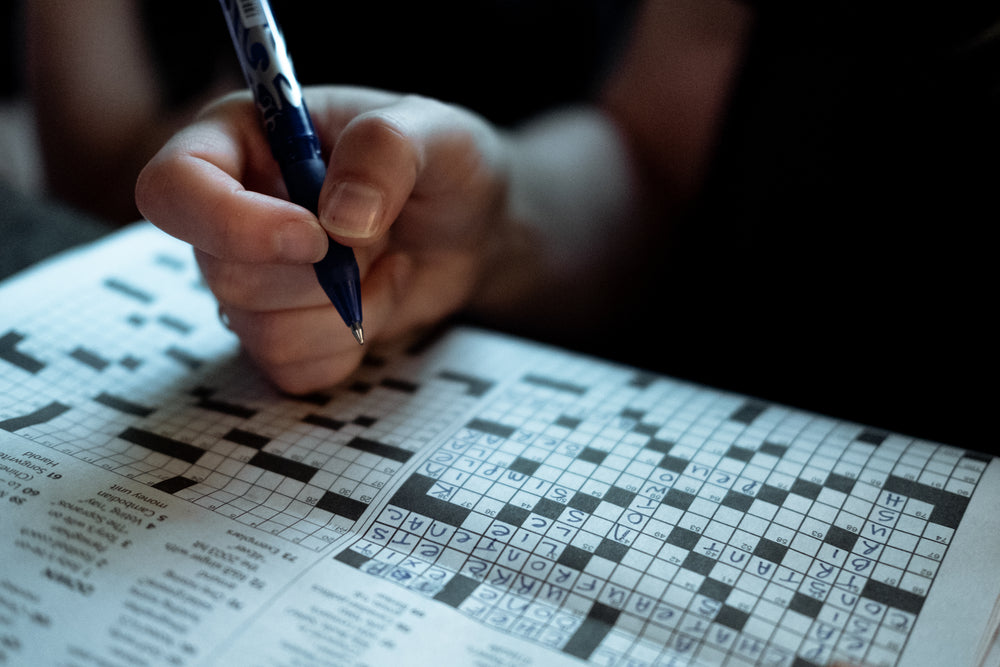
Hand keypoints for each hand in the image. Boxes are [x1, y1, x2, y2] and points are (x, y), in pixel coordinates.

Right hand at [136, 86, 509, 391]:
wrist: (471, 230)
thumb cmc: (444, 166)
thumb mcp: (437, 132)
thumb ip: (385, 150)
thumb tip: (338, 220)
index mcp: (240, 140)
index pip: (173, 187)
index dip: (231, 223)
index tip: (314, 236)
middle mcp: (230, 211)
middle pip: (222, 272)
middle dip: (318, 273)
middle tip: (377, 237)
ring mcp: (251, 278)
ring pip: (258, 329)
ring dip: (343, 308)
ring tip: (384, 262)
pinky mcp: (281, 332)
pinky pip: (291, 368)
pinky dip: (348, 345)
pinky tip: (377, 297)